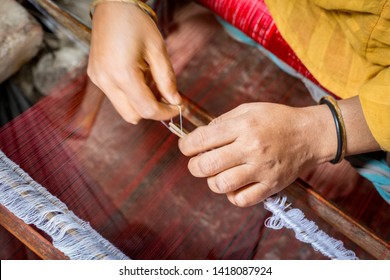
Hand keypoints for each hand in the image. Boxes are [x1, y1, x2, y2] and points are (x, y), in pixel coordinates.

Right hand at [88, 2, 180, 123]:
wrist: (113, 6)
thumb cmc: (136, 23)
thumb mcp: (157, 50)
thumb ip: (167, 79)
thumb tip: (175, 101)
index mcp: (122, 73)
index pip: (146, 109)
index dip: (165, 113)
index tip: (177, 107)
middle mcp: (106, 80)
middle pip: (132, 116)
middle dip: (152, 110)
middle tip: (166, 97)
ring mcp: (98, 79)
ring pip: (123, 109)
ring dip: (140, 103)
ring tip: (150, 81)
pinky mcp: (96, 76)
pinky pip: (116, 97)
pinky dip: (130, 95)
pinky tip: (138, 77)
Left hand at [179, 102, 335, 206]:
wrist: (309, 135)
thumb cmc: (276, 119)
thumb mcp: (248, 110)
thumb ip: (222, 122)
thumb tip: (199, 137)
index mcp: (243, 126)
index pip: (202, 139)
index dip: (186, 145)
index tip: (186, 147)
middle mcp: (251, 148)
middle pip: (207, 165)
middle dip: (194, 166)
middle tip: (198, 163)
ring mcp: (262, 170)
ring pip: (221, 185)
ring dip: (212, 181)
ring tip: (217, 173)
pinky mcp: (271, 186)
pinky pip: (241, 200)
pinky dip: (231, 195)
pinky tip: (234, 185)